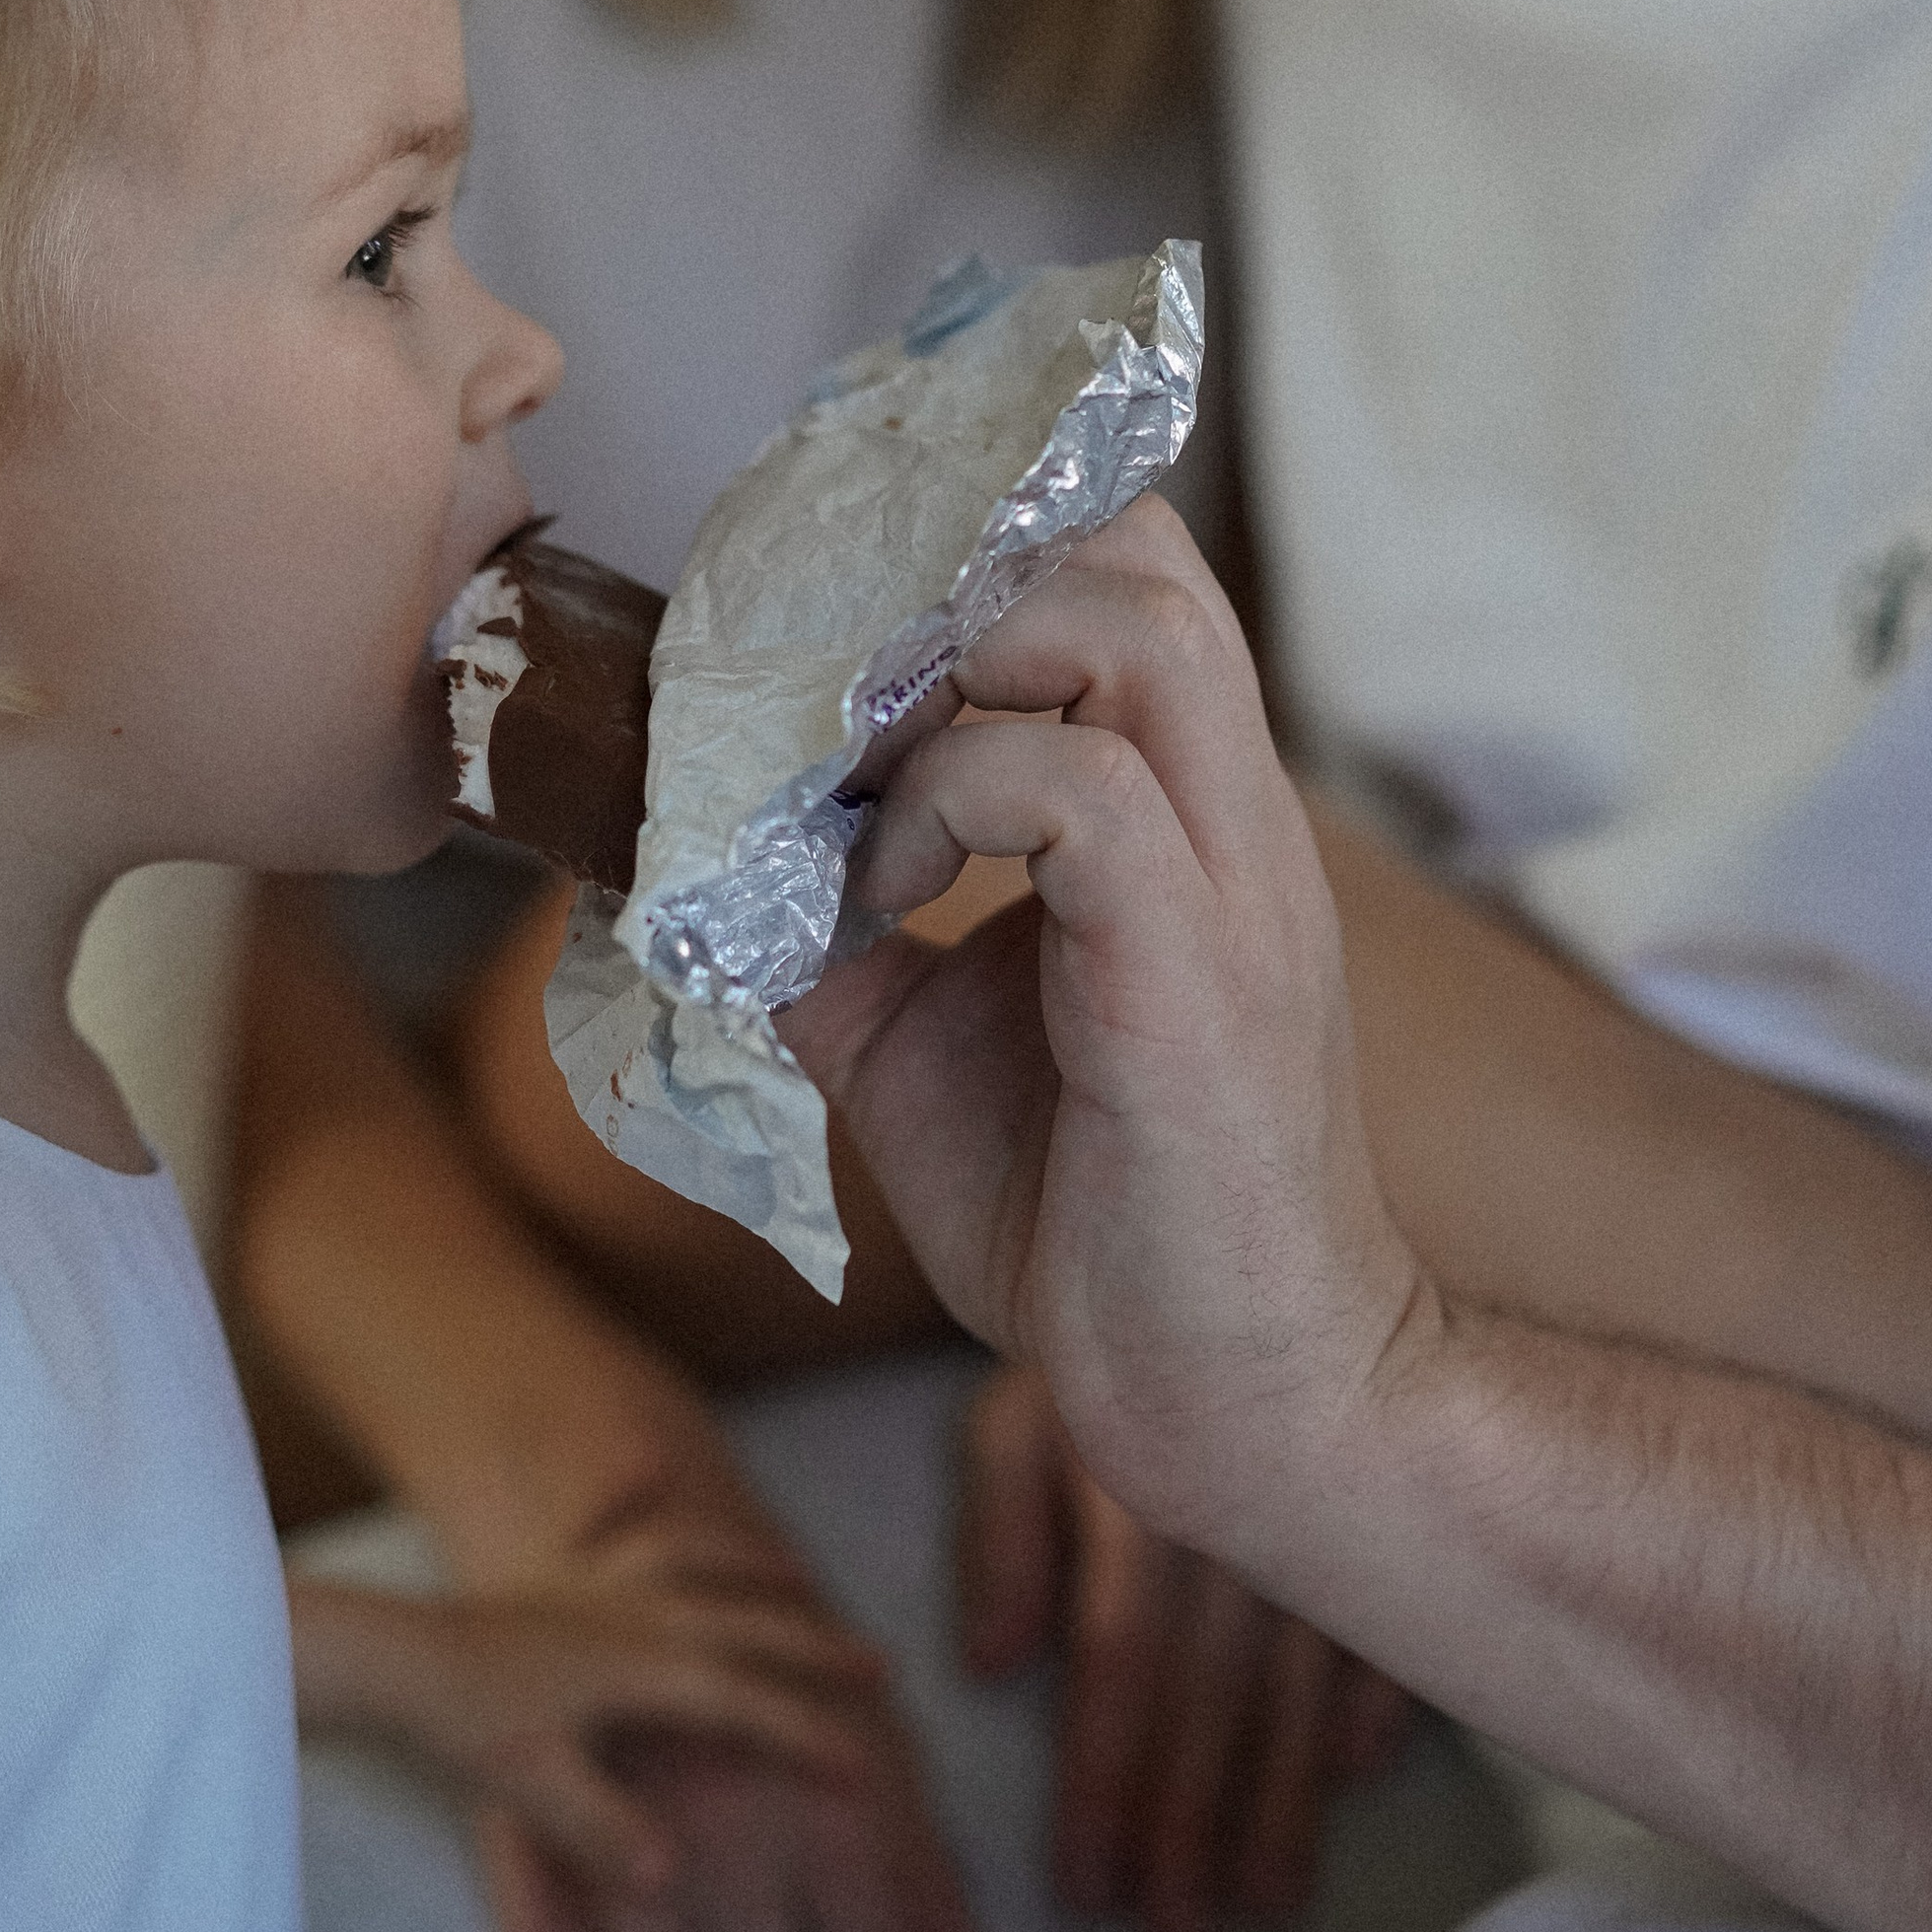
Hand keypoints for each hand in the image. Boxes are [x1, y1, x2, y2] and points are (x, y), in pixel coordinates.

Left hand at [291, 1544, 886, 1897]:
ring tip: (795, 1574)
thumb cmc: (464, 1726)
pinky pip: (610, 1523)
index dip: (809, 1737)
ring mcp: (599, 1585)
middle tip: (880, 1664)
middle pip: (750, 1626)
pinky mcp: (557, 1576)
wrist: (397, 1659)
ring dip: (751, 1567)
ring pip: (697, 1560)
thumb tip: (667, 1878)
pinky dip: (630, 1491)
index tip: (864, 1767)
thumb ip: (602, 1832)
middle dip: (818, 1647)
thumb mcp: (533, 1790)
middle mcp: (638, 1613)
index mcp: (645, 1668)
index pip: (748, 1707)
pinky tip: (647, 1463)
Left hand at [783, 498, 1429, 1562]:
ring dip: (956, 668)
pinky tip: (886, 887)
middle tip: (839, 688)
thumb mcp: (918, 1044)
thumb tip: (691, 865)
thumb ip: (833, 937)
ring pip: (1130, 628)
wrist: (1241, 1396)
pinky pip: (1081, 791)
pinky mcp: (1194, 976)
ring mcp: (1229, 885)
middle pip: (1136, 549)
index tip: (835, 618)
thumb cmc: (1100, 1223)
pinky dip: (950, 804)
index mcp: (1184, 809)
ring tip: (862, 775)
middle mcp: (1230, 814)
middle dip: (953, 573)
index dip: (978, 535)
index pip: (1126, 562)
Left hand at [959, 1362, 1410, 1931]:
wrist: (1224, 1239)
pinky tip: (1363, 1782)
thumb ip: (1000, 1532)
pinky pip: (1389, 1624)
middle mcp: (1240, 1519)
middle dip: (1190, 1827)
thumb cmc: (1095, 1349)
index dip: (1100, 1785)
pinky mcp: (1385, 1513)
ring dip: (1282, 1802)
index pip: (1117, 1667)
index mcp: (1141, 1499)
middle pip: (1213, 1700)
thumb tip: (985, 1671)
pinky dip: (1379, 1704)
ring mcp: (1324, 1518)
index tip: (1082, 1896)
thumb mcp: (1018, 1415)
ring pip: (1302, 1685)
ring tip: (1265, 1904)